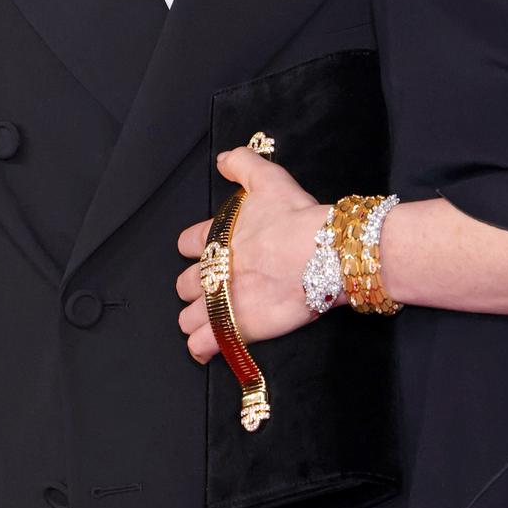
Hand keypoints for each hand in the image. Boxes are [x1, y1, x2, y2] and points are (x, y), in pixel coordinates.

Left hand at [176, 145, 326, 362]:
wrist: (321, 253)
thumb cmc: (296, 217)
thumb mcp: (269, 179)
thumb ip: (243, 165)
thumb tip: (224, 159)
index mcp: (216, 236)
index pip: (187, 244)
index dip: (196, 249)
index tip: (209, 253)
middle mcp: (213, 269)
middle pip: (186, 284)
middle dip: (196, 287)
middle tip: (216, 288)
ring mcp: (221, 300)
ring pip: (188, 317)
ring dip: (197, 319)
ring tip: (211, 321)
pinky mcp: (236, 326)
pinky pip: (204, 344)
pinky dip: (203, 347)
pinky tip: (207, 347)